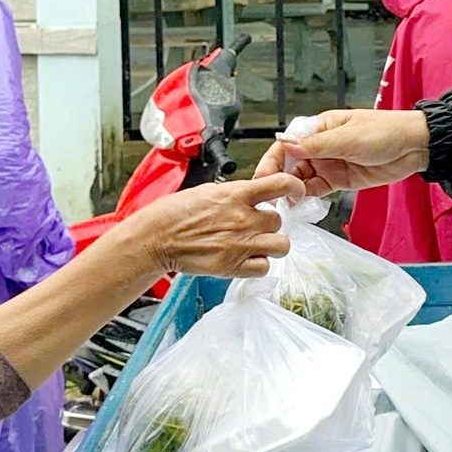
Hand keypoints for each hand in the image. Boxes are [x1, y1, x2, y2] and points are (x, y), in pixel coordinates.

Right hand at [112, 173, 296, 279]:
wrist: (156, 237)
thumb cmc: (176, 213)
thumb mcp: (210, 191)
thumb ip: (238, 195)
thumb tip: (256, 198)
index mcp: (236, 194)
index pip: (282, 184)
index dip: (295, 188)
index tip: (295, 192)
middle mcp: (242, 218)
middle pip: (280, 220)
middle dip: (272, 224)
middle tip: (257, 226)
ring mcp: (240, 244)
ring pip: (281, 245)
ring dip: (272, 245)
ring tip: (256, 244)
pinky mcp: (233, 266)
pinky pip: (264, 267)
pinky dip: (259, 265)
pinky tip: (246, 259)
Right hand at [254, 110, 430, 196]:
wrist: (415, 147)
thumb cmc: (384, 131)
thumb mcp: (348, 138)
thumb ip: (316, 145)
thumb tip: (286, 144)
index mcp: (319, 128)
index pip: (287, 144)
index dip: (272, 161)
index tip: (262, 178)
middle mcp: (320, 146)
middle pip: (290, 164)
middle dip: (279, 180)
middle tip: (270, 197)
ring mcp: (329, 163)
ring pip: (301, 179)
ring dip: (292, 191)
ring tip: (283, 206)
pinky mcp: (339, 180)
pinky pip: (317, 190)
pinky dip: (307, 198)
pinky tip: (299, 206)